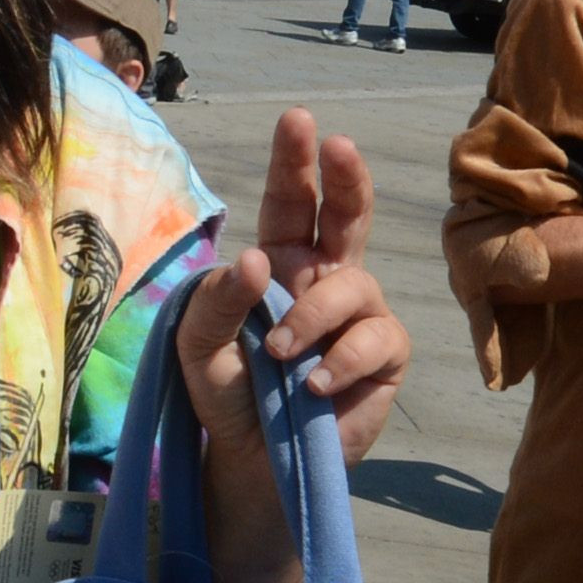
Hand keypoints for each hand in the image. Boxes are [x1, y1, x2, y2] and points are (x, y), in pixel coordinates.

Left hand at [172, 108, 409, 468]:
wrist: (253, 462)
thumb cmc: (226, 394)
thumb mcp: (198, 345)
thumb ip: (217, 300)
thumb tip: (258, 258)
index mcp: (280, 264)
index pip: (291, 203)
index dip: (297, 162)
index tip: (299, 121)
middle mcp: (325, 279)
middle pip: (348, 214)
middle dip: (346, 177)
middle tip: (339, 146)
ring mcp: (359, 315)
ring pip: (354, 285)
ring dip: (311, 318)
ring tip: (280, 357)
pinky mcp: (384, 356)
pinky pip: (375, 338)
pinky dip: (338, 361)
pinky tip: (311, 388)